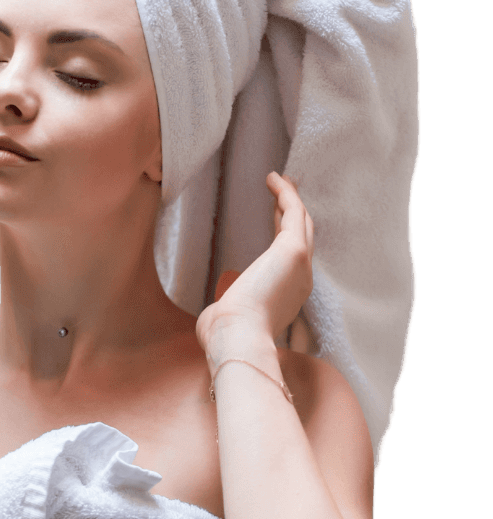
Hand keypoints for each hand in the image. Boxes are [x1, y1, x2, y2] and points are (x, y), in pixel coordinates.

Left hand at [196, 173, 313, 363]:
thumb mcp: (228, 321)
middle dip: (294, 214)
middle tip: (286, 194)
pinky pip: (294, 212)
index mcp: (288, 298)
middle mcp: (301, 280)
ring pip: (301, 222)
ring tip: (281, 181)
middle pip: (303, 237)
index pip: (290, 260)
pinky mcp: (293, 250)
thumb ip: (226, 311)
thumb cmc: (227, 337)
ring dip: (291, 199)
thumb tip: (216, 311)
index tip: (276, 219)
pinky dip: (286, 194)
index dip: (284, 236)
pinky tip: (273, 179)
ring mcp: (301, 264)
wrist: (238, 339)